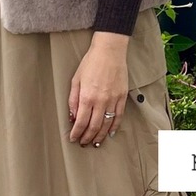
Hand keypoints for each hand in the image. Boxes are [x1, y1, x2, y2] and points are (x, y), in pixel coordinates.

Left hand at [68, 32, 129, 146]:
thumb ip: (73, 99)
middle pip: (93, 127)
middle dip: (87, 138)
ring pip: (106, 125)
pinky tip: (109, 133)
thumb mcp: (76, 79)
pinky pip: (118, 117)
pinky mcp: (122, 97)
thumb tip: (72, 116)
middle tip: (83, 143)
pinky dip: (114, 127)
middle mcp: (100, 101)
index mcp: (87, 96)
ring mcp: (113, 100)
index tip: (73, 138)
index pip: (81, 122)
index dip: (76, 133)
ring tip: (95, 143)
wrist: (109, 51)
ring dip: (100, 136)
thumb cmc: (91, 62)